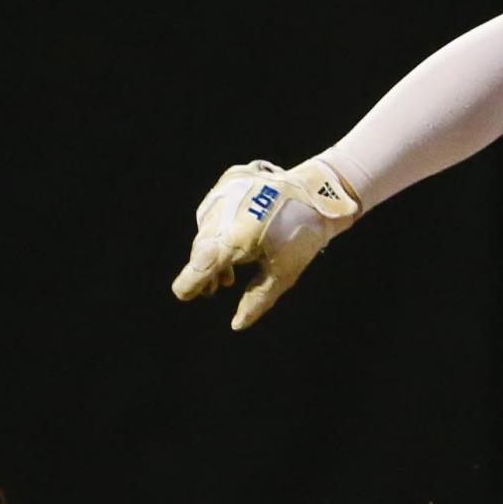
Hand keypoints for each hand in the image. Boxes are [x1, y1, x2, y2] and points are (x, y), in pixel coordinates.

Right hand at [171, 157, 359, 330]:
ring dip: (212, 248)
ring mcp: (224, 191)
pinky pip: (214, 209)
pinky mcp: (229, 179)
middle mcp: (224, 211)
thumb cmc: (303, 235)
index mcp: (236, 237)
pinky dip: (219, 226)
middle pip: (202, 248)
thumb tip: (237, 325)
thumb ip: (257, 300)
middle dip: (204, 270)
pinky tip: (234, 237)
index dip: (188, 283)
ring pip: (207, 228)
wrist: (318, 192)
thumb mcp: (284, 273)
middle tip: (215, 289)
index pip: (201, 264)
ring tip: (229, 270)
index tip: (184, 295)